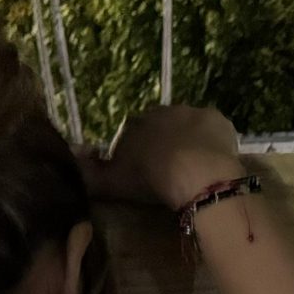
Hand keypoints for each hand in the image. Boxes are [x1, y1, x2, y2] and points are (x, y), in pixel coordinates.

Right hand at [88, 106, 245, 207]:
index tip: (146, 171)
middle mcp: (162, 111)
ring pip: (188, 127)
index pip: (133, 133)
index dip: (140, 152)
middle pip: (162, 127)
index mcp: (135, 123)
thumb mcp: (114, 182)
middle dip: (165, 144)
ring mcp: (192, 112)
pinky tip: (214, 161)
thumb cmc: (150, 178)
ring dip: (190, 142)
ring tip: (194, 168)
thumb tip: (74, 170)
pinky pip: (214, 130)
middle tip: (171, 170)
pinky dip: (213, 142)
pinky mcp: (218, 118)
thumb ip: (91, 177)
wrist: (195, 173)